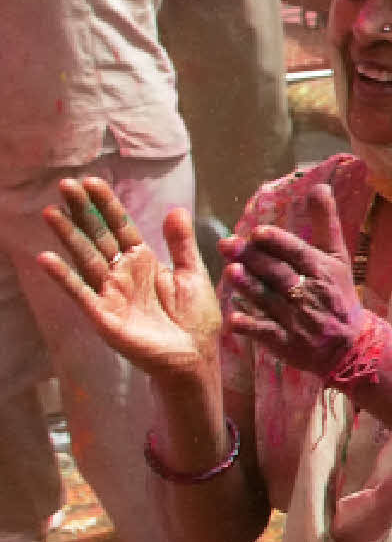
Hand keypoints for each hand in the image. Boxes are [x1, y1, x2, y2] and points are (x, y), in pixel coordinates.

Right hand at [35, 178, 219, 384]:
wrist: (195, 360)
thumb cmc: (195, 321)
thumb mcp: (194, 276)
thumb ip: (181, 245)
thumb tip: (176, 209)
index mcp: (144, 262)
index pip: (120, 227)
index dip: (106, 205)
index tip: (91, 182)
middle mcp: (123, 274)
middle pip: (98, 237)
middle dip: (82, 212)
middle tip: (65, 185)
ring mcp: (111, 293)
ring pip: (86, 258)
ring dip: (68, 236)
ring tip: (50, 212)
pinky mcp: (104, 316)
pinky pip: (81, 293)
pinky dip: (64, 277)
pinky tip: (46, 258)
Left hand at [221, 185, 375, 381]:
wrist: (352, 346)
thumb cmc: (339, 296)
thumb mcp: (338, 259)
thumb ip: (326, 223)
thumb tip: (320, 187)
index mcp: (322, 272)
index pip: (299, 254)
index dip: (279, 243)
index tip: (259, 231)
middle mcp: (310, 295)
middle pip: (279, 274)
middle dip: (254, 260)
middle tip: (227, 244)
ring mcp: (298, 321)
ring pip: (269, 301)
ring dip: (250, 288)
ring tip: (230, 272)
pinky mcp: (287, 343)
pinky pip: (266, 334)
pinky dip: (250, 327)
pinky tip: (233, 320)